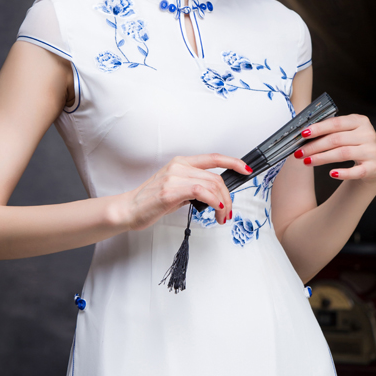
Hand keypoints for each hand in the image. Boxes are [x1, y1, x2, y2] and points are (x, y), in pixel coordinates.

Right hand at [117, 154, 252, 230]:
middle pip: (216, 177)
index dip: (233, 162)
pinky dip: (215, 202)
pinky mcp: (170, 191)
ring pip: (212, 186)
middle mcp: (179, 166)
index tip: (245, 170)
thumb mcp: (176, 190)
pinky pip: (202, 192)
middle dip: (229, 196)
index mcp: (181, 163)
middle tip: (229, 212)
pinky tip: (216, 211)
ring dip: (223, 204)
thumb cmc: (151, 202)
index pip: (213, 158)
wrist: (129, 210)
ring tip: (222, 217)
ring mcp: (174, 177)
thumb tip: (214, 195)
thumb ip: (193, 187)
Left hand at [294, 114, 375, 186]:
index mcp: (360, 121)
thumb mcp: (348, 133)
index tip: (303, 134)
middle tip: (299, 153)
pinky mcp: (373, 167)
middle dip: (315, 146)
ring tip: (307, 162)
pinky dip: (343, 173)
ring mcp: (372, 151)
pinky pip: (356, 171)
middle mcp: (368, 134)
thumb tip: (305, 135)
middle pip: (336, 139)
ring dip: (322, 158)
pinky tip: (331, 174)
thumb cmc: (355, 145)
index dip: (318, 128)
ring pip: (343, 153)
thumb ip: (331, 131)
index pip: (336, 123)